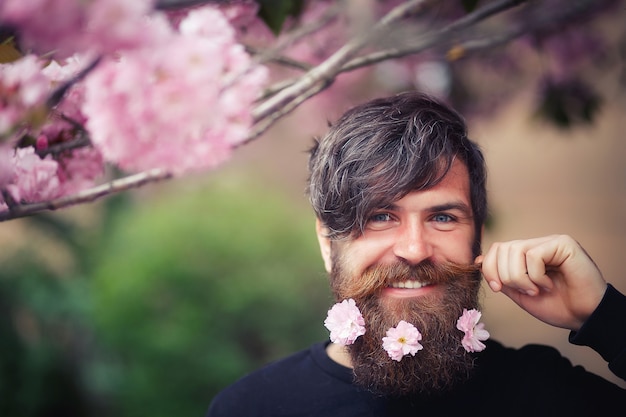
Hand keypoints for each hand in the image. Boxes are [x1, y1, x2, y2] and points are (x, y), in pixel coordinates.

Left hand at [476, 235, 606, 331]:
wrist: (584, 317)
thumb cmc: (556, 306)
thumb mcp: (520, 293)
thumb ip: (502, 277)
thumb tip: (479, 261)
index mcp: (525, 255)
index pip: (496, 249)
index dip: (489, 268)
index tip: (497, 288)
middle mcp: (537, 245)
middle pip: (502, 248)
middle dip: (506, 276)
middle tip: (525, 292)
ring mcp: (550, 242)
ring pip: (515, 251)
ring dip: (521, 278)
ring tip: (537, 290)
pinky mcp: (563, 244)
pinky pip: (534, 255)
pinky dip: (536, 276)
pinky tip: (549, 285)